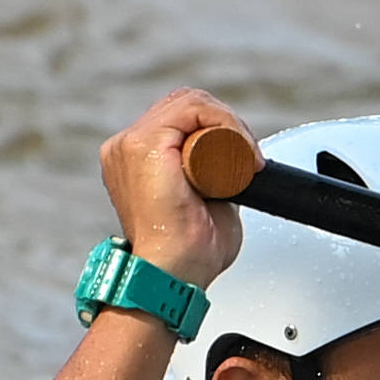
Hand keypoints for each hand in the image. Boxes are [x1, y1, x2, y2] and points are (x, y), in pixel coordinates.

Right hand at [97, 88, 250, 290]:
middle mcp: (127, 147)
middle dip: (227, 123)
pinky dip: (225, 123)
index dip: (219, 129)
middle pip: (185, 105)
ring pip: (191, 103)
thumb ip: (214, 182)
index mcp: (137, 159)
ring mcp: (130, 144)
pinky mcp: (143, 145)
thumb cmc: (188, 256)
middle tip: (252, 159)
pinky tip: (241, 150)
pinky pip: (192, 109)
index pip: (180, 118)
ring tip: (248, 158)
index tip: (247, 161)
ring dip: (230, 124)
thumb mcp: (207, 204)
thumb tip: (235, 171)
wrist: (173, 276)